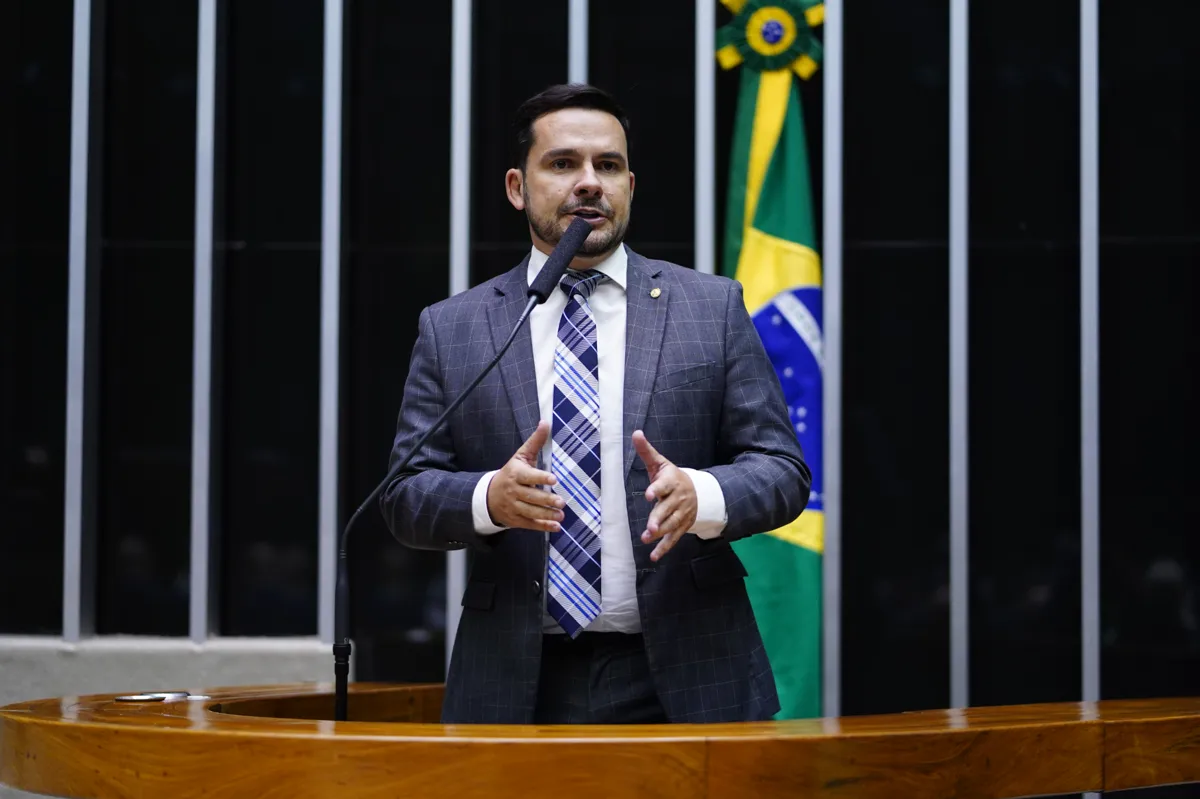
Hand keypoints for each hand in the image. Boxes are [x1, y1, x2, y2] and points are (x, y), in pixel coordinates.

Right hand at [486, 421, 564, 531]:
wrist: (488, 496)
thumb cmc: (512, 473)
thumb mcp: (521, 456)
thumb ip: (535, 442)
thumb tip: (546, 422)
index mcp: (516, 474)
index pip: (529, 477)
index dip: (540, 478)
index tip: (553, 479)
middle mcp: (513, 491)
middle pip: (531, 497)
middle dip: (546, 500)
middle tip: (561, 502)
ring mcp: (514, 507)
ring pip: (530, 512)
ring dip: (546, 515)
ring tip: (561, 515)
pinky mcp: (516, 519)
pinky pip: (529, 524)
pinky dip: (542, 526)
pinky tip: (555, 526)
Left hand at [633, 430, 696, 561]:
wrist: (699, 491)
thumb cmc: (671, 476)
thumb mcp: (661, 463)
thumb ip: (647, 451)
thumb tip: (635, 433)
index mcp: (672, 481)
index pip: (664, 485)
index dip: (657, 489)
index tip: (648, 495)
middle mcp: (678, 498)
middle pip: (668, 509)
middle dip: (659, 518)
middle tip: (650, 527)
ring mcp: (681, 514)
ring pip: (671, 524)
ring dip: (660, 533)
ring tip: (647, 538)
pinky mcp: (682, 526)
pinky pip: (673, 538)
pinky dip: (664, 548)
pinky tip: (654, 556)